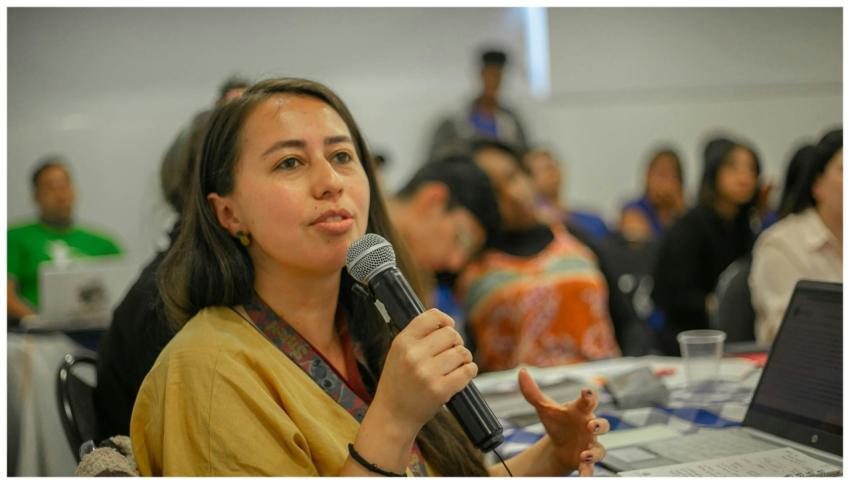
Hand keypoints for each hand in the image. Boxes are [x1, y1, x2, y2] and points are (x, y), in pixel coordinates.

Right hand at [370, 309, 476, 436]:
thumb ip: (418, 336)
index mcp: (402, 342)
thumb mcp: (398, 353)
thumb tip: (448, 323)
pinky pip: (467, 371)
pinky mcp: (440, 390)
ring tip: (457, 365)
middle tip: (452, 352)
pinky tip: (463, 374)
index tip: (449, 327)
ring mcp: (427, 373)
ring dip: (464, 358)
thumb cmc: (398, 382)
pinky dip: (470, 371)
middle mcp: (414, 355)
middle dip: (456, 342)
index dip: (445, 320)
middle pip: (451, 334)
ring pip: (462, 352)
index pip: (432, 316)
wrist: (393, 415)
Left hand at [518, 368, 608, 475]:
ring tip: (584, 454)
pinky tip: (584, 476)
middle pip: (602, 424)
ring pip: (600, 449)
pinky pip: (591, 468)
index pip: (588, 400)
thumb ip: (533, 391)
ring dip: (594, 452)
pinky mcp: (586, 460)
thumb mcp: (544, 407)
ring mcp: (590, 445)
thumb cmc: (557, 422)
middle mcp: (589, 427)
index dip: (589, 395)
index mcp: (580, 411)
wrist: (559, 445)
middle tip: (592, 425)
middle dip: (600, 425)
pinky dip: (588, 472)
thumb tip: (521, 371)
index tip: (587, 391)